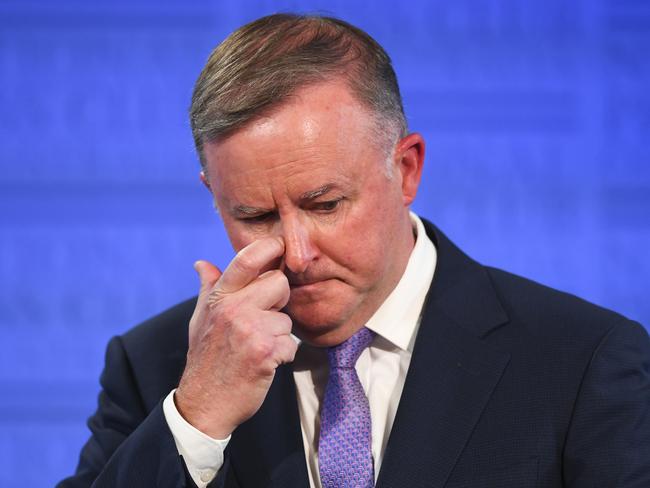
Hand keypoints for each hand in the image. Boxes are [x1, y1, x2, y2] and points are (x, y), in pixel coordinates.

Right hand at [175, 237, 296, 438]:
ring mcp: (250, 329)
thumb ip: (208, 288)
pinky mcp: (265, 352)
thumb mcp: (201, 319)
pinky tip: (264, 363)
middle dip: (278, 300)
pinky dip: (283, 355)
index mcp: (220, 297)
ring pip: (286, 318)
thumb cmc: (206, 358)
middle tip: (264, 319)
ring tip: (257, 347)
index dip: (270, 247)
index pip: (247, 259)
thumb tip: (201, 264)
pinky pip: (291, 343)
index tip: (281, 246)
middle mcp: (234, 308)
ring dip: (279, 335)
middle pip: (279, 283)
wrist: (205, 404)